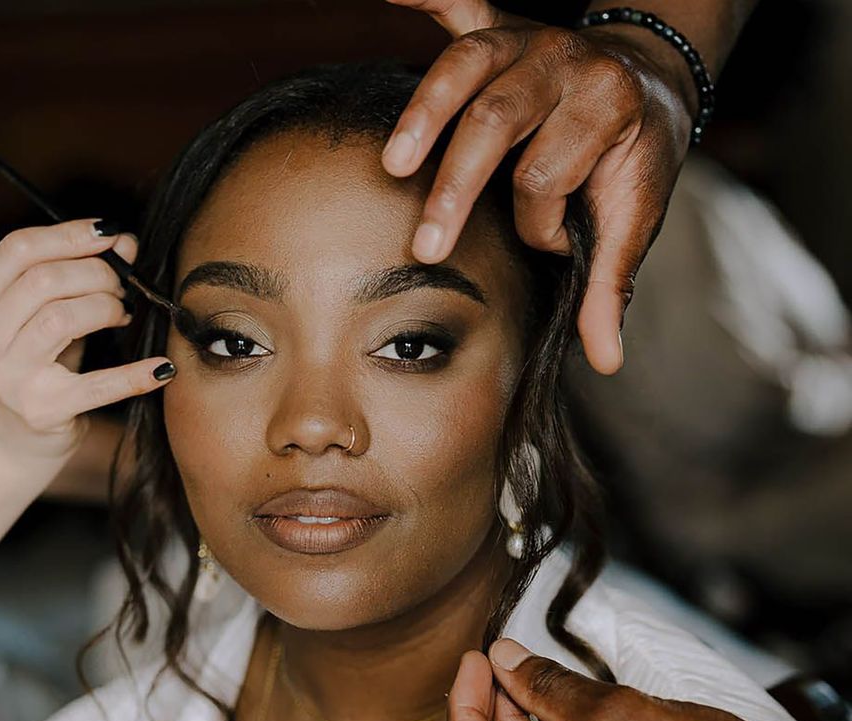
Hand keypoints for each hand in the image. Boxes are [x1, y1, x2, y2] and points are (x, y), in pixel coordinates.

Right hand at [0, 219, 173, 472]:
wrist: (8, 443)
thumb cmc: (30, 367)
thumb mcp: (34, 318)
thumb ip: (71, 278)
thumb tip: (125, 242)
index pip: (18, 250)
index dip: (70, 235)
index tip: (108, 233)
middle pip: (43, 281)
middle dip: (96, 273)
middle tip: (121, 285)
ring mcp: (9, 378)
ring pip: (62, 318)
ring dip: (106, 307)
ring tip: (123, 314)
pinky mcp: (43, 411)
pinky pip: (99, 385)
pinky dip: (136, 374)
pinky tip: (163, 368)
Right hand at [383, 0, 694, 373]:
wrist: (649, 80)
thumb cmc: (633, 159)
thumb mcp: (634, 220)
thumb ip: (612, 288)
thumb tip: (606, 361)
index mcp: (606, 107)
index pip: (549, 173)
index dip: (543, 220)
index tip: (551, 237)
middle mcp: (566, 62)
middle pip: (499, 121)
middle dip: (459, 188)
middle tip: (426, 247)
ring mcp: (526, 38)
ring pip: (464, 66)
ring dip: (424, 114)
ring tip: (395, 166)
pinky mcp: (496, 27)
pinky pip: (457, 3)